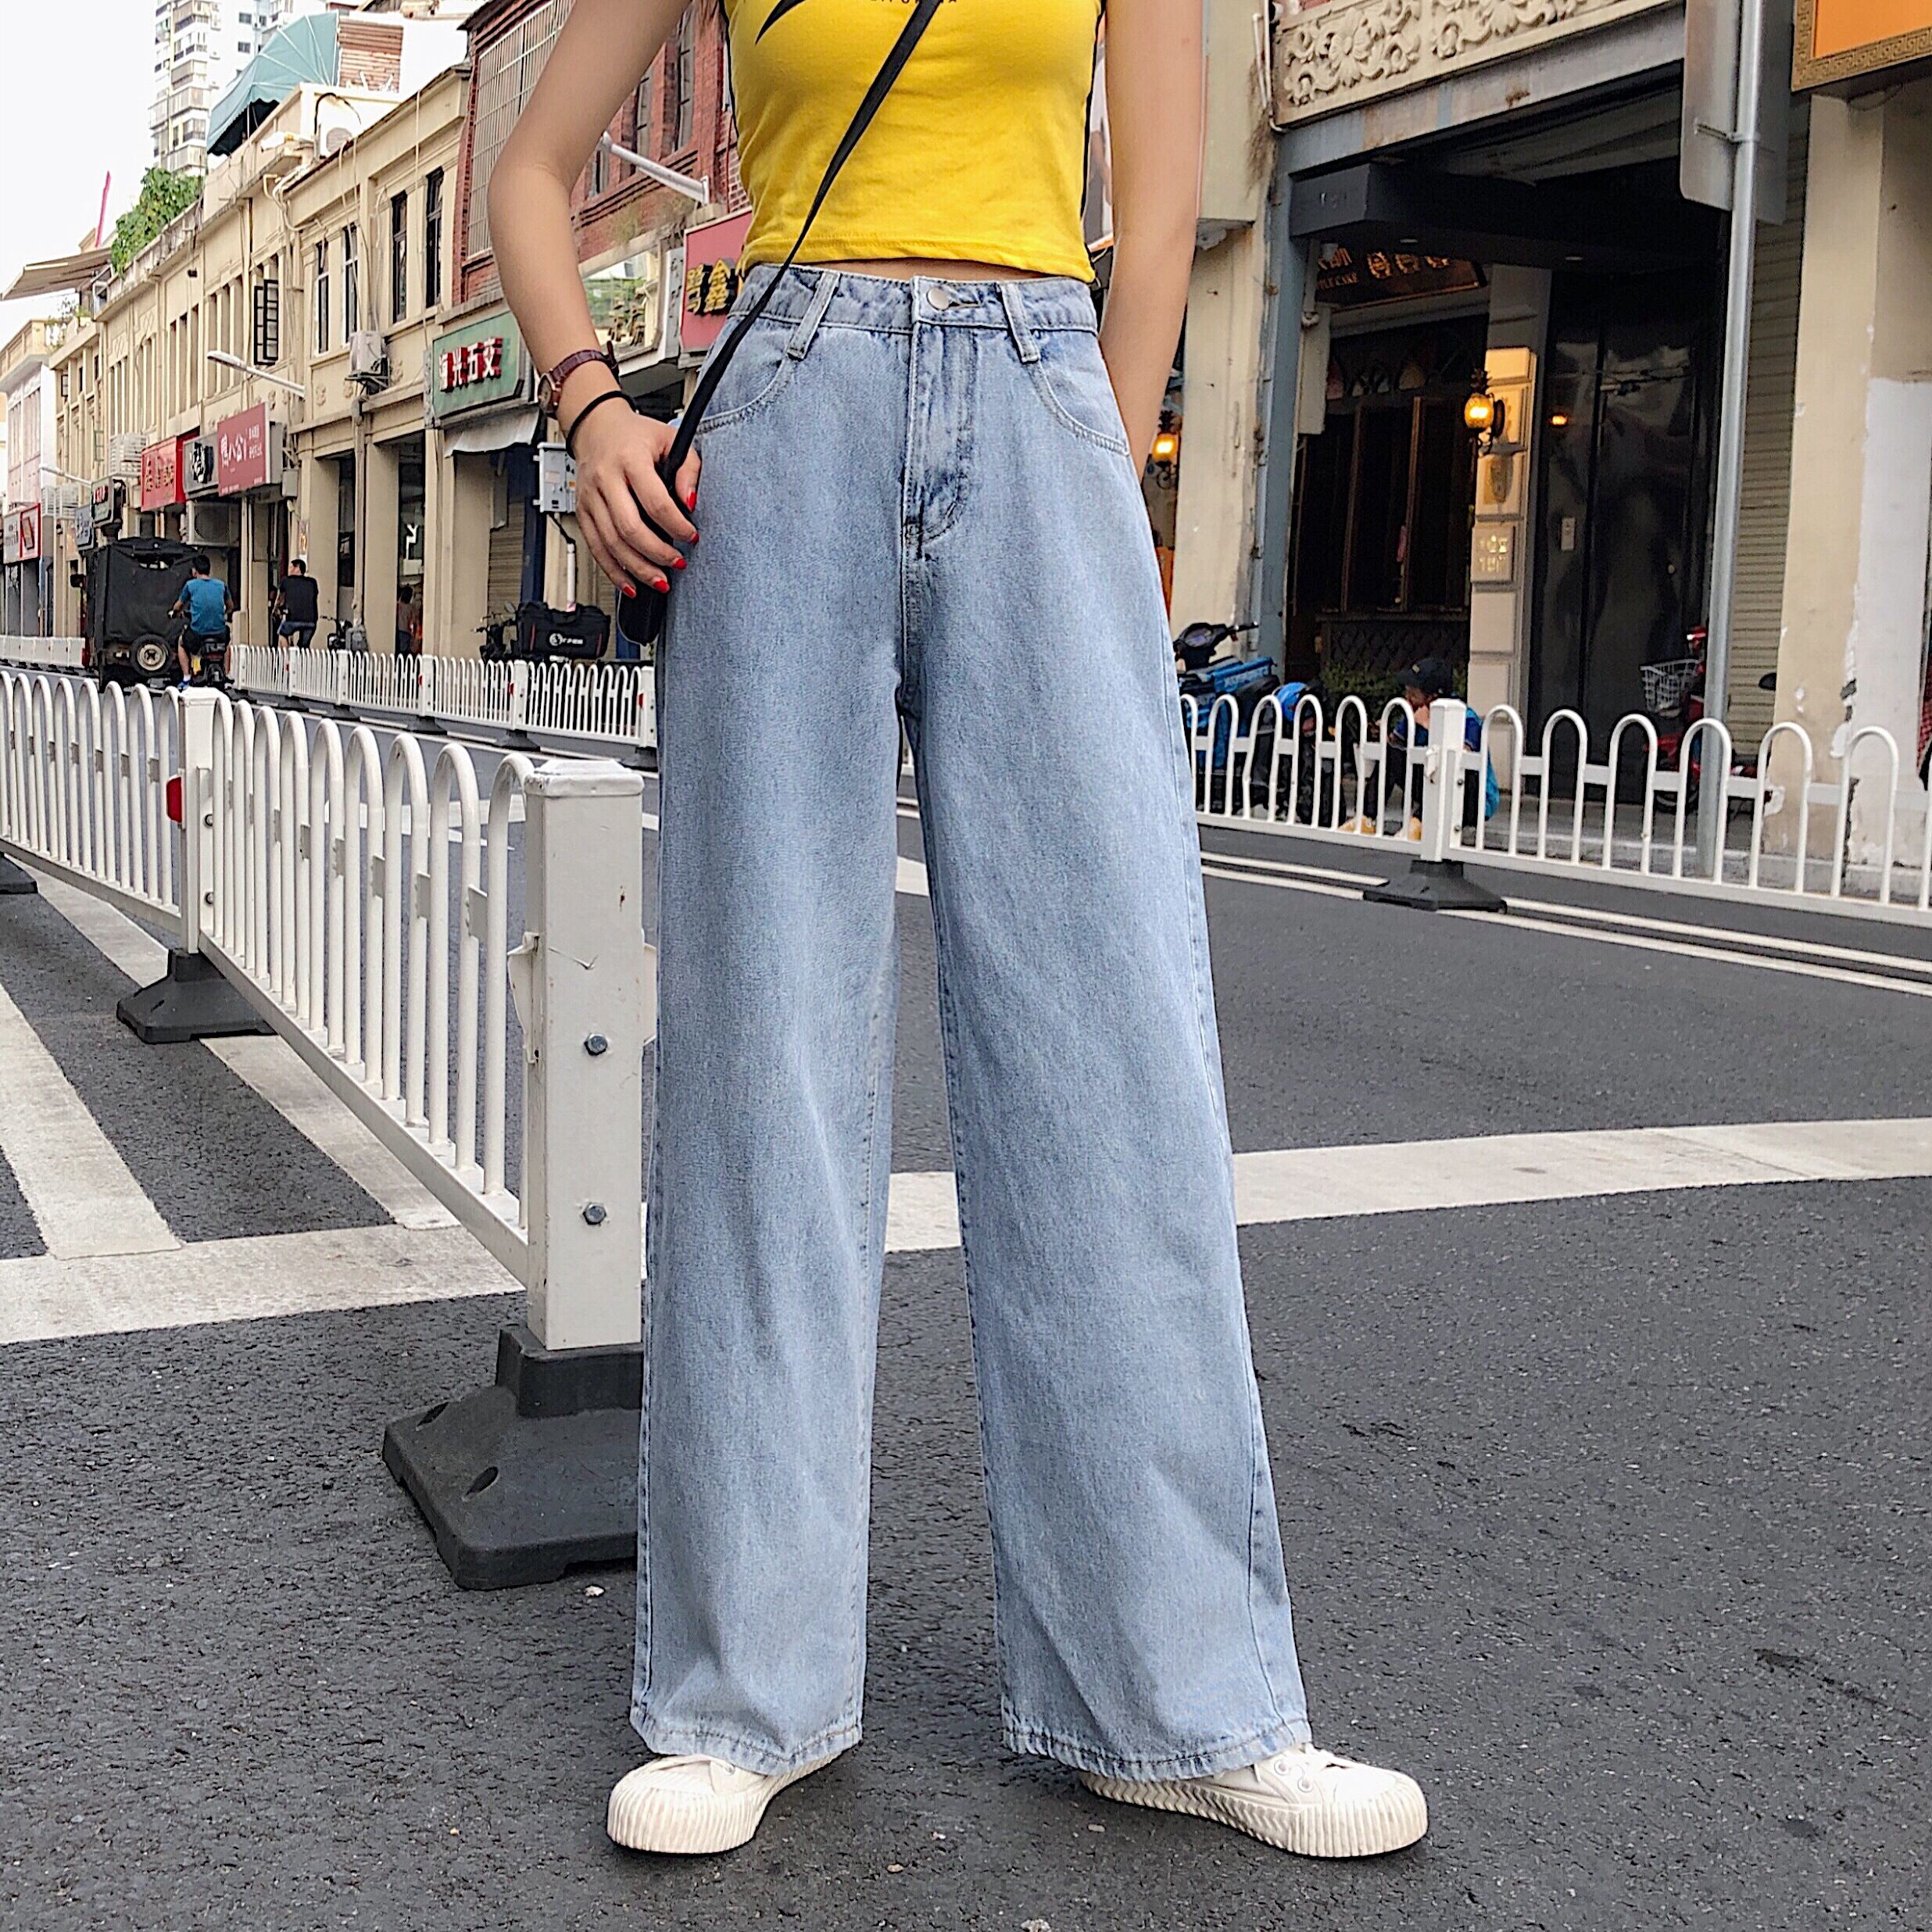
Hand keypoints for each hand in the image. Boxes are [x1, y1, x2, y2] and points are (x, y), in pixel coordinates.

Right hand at [566, 393, 700, 594]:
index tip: (692, 536)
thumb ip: (688, 469)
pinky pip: (596, 548)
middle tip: (678, 563)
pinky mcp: (583, 512)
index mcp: (629, 459)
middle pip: (630, 527)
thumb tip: (691, 502)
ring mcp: (590, 498)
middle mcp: (605, 479)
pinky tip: (631, 584)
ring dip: (638, 568)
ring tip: (661, 580)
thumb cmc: (635, 435)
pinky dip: (614, 571)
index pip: (655, 501)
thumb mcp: (669, 439)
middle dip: (657, 553)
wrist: (595, 426)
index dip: (676, 525)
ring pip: (611, 543)